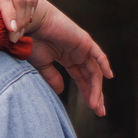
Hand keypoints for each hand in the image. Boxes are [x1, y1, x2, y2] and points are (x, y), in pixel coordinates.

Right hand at [26, 0, 111, 115]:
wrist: (28, 25)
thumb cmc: (31, 42)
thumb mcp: (42, 65)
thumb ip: (52, 77)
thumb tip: (61, 91)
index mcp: (67, 57)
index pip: (82, 78)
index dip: (88, 94)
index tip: (93, 109)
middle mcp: (77, 53)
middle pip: (91, 77)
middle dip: (95, 95)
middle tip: (100, 112)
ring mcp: (82, 47)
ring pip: (94, 71)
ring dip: (96, 88)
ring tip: (96, 105)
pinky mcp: (84, 41)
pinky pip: (97, 55)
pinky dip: (104, 64)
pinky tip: (108, 77)